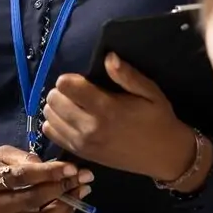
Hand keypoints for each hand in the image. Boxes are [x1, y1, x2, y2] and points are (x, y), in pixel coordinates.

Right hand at [0, 145, 94, 212]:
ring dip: (66, 207)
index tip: (71, 167)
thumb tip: (53, 168)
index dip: (48, 172)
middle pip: (33, 201)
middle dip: (62, 188)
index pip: (20, 177)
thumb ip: (23, 159)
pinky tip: (70, 204)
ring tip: (81, 191)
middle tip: (82, 177)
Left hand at [42, 53, 201, 182]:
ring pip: (49, 116)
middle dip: (62, 91)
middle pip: (53, 100)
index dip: (71, 78)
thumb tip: (108, 57)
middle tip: (78, 92)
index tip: (83, 80)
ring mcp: (82, 143)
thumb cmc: (157, 120)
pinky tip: (70, 119)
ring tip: (74, 105)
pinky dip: (55, 123)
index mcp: (106, 109)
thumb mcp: (150, 93)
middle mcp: (89, 127)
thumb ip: (127, 75)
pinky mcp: (80, 153)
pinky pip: (51, 133)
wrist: (164, 155)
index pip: (66, 86)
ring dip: (57, 107)